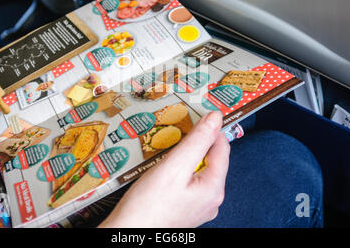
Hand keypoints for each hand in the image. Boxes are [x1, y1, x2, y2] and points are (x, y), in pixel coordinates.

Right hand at [99, 111, 229, 227]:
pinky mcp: (185, 210)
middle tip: (174, 134)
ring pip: (197, 171)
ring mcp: (198, 207)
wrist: (128, 234)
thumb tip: (215, 118)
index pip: (222, 147)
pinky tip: (162, 171)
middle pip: (210, 160)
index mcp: (214, 188)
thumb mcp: (174, 166)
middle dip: (194, 144)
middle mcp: (211, 200)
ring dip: (184, 158)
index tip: (195, 115)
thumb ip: (197, 140)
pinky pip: (188, 183)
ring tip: (165, 152)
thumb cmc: (148, 205)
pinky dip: (178, 172)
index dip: (210, 129)